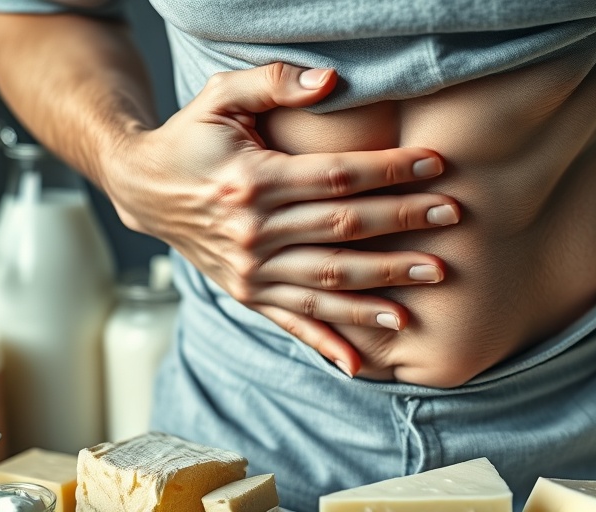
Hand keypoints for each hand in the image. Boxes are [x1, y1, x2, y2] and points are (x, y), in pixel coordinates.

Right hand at [101, 63, 459, 375]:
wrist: (142, 189)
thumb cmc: (190, 138)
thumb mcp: (219, 97)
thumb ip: (272, 82)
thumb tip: (332, 81)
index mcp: (251, 181)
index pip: (336, 177)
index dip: (389, 170)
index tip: (434, 165)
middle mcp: (252, 231)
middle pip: (343, 228)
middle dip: (403, 221)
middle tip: (453, 217)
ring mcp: (249, 270)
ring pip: (328, 279)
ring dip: (383, 281)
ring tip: (432, 278)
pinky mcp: (246, 293)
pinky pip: (292, 321)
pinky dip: (327, 341)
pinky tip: (362, 361)